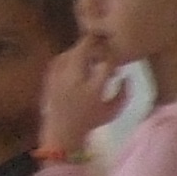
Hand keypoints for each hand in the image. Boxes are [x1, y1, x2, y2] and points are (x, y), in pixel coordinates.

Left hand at [38, 35, 128, 152]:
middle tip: (104, 41)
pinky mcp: (49, 78)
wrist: (60, 134)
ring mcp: (59, 78)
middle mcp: (75, 80)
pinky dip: (69, 56)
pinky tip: (74, 60)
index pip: (107, 63)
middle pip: (85, 50)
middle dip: (96, 43)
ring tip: (90, 51)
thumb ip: (124, 93)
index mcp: (93, 89)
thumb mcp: (112, 112)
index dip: (114, 57)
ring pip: (71, 52)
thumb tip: (126, 75)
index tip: (117, 59)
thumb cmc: (89, 123)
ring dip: (82, 48)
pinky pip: (60, 59)